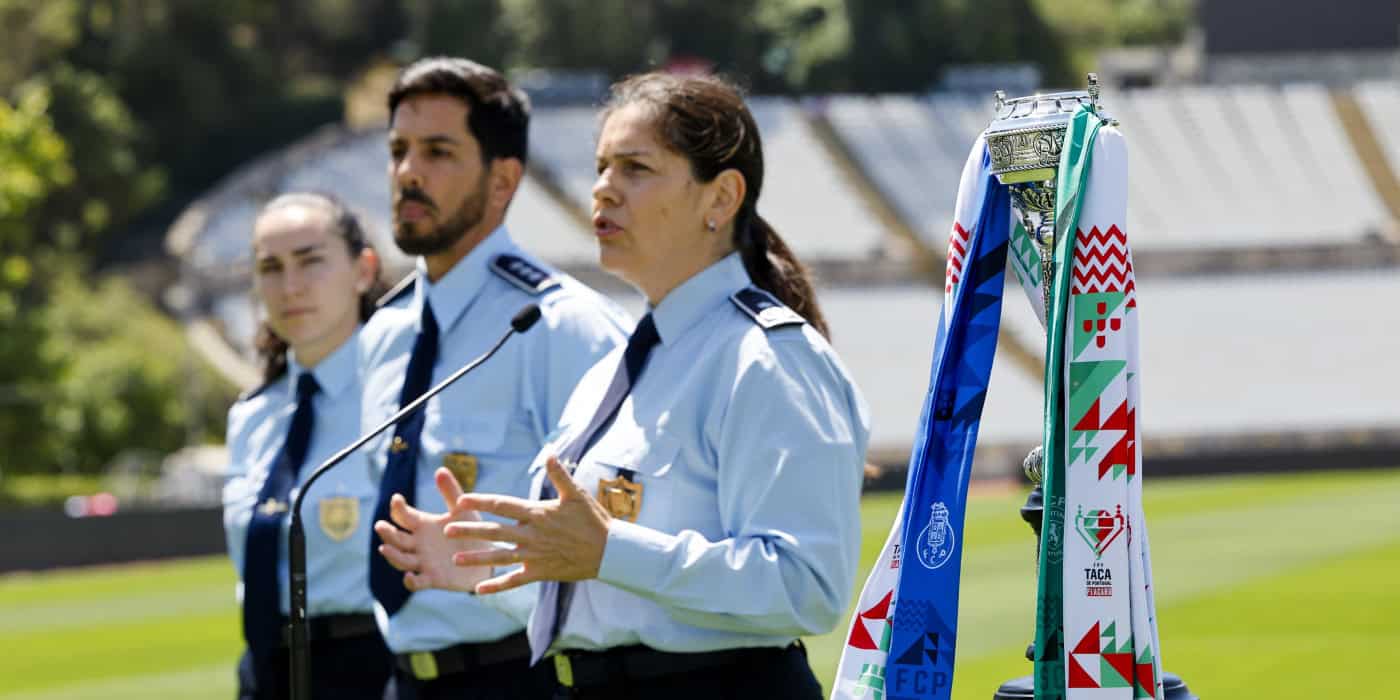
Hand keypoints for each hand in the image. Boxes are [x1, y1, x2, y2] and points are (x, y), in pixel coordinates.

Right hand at [373, 468, 492, 592]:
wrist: (488, 557)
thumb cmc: (471, 531)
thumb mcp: (462, 510)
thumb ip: (451, 492)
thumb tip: (440, 469)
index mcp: (423, 525)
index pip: (403, 516)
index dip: (398, 508)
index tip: (397, 499)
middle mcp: (418, 543)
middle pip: (396, 538)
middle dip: (387, 533)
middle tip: (380, 526)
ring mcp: (423, 561)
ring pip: (401, 559)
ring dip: (392, 555)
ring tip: (384, 549)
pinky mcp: (433, 578)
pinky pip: (418, 582)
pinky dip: (411, 581)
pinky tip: (409, 576)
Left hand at [445, 456, 610, 594]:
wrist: (609, 551)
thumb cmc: (593, 520)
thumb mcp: (577, 495)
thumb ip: (560, 475)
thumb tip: (550, 454)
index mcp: (537, 514)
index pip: (503, 505)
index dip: (481, 502)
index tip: (461, 500)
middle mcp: (532, 535)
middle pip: (495, 531)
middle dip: (470, 529)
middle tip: (448, 529)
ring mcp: (535, 555)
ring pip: (500, 557)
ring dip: (478, 558)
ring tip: (456, 559)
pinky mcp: (540, 572)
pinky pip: (515, 581)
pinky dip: (497, 586)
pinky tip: (479, 591)